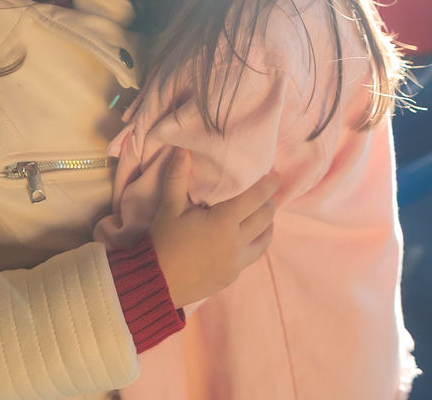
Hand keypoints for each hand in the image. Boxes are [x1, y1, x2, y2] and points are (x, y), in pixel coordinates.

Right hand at [149, 148, 279, 308]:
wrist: (155, 281)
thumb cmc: (163, 240)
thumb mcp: (169, 206)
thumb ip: (178, 176)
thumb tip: (183, 150)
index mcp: (224, 222)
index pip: (256, 198)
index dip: (269, 185)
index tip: (276, 175)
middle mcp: (236, 243)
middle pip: (265, 218)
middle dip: (270, 202)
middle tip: (269, 192)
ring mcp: (236, 263)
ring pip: (264, 240)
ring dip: (267, 225)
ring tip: (265, 215)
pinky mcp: (231, 276)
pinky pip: (251, 256)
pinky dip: (254, 243)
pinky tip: (248, 238)